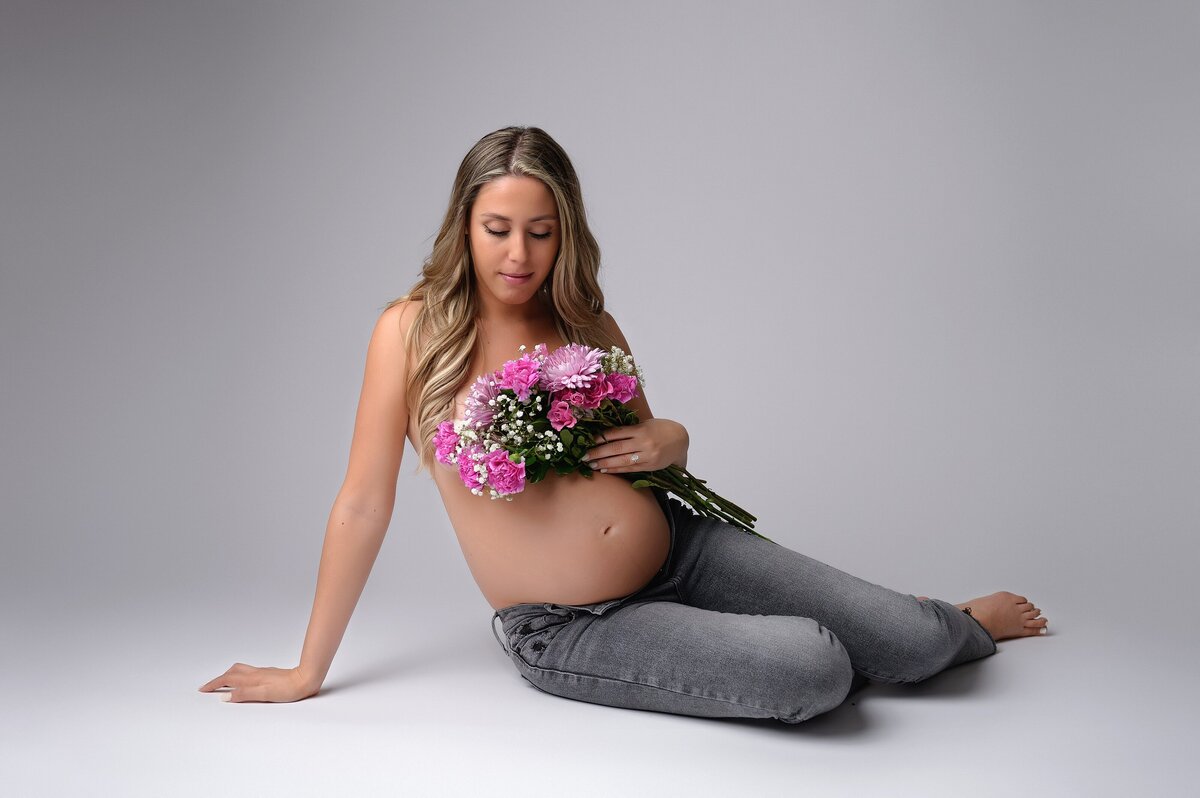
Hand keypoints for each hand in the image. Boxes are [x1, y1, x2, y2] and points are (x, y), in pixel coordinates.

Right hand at [198, 663, 319, 703]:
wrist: (306, 679)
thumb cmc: (288, 689)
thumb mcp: (264, 695)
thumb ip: (245, 694)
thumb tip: (225, 696)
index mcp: (252, 679)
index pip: (228, 680)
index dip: (214, 684)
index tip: (203, 689)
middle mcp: (255, 673)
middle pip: (232, 672)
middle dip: (218, 679)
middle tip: (209, 686)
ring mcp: (262, 673)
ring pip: (240, 670)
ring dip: (227, 675)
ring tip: (222, 682)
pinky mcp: (269, 674)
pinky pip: (248, 672)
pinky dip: (238, 675)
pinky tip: (243, 680)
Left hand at [582, 418, 687, 472]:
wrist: (681, 440)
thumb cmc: (661, 429)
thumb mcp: (646, 424)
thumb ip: (629, 429)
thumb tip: (606, 435)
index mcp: (641, 429)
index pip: (616, 433)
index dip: (601, 438)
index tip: (588, 441)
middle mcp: (644, 443)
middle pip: (616, 448)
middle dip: (598, 452)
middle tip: (583, 456)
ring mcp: (647, 456)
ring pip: (622, 460)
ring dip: (604, 463)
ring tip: (591, 465)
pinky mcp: (650, 466)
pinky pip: (630, 469)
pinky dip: (616, 469)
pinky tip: (605, 470)